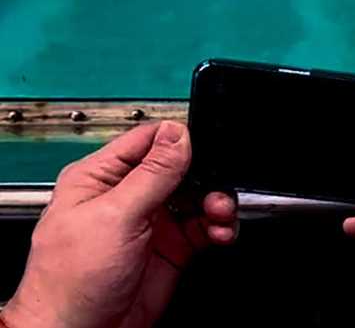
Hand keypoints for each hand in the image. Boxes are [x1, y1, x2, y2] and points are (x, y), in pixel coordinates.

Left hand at [2, 122, 238, 327]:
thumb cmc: (70, 283)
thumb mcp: (113, 217)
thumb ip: (151, 174)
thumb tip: (177, 134)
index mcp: (100, 179)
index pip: (147, 141)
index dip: (178, 141)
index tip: (203, 150)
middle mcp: (126, 198)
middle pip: (180, 169)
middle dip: (205, 176)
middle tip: (216, 190)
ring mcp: (149, 224)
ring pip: (197, 198)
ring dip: (217, 203)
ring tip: (220, 215)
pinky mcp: (169, 249)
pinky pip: (204, 228)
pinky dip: (219, 228)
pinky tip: (220, 233)